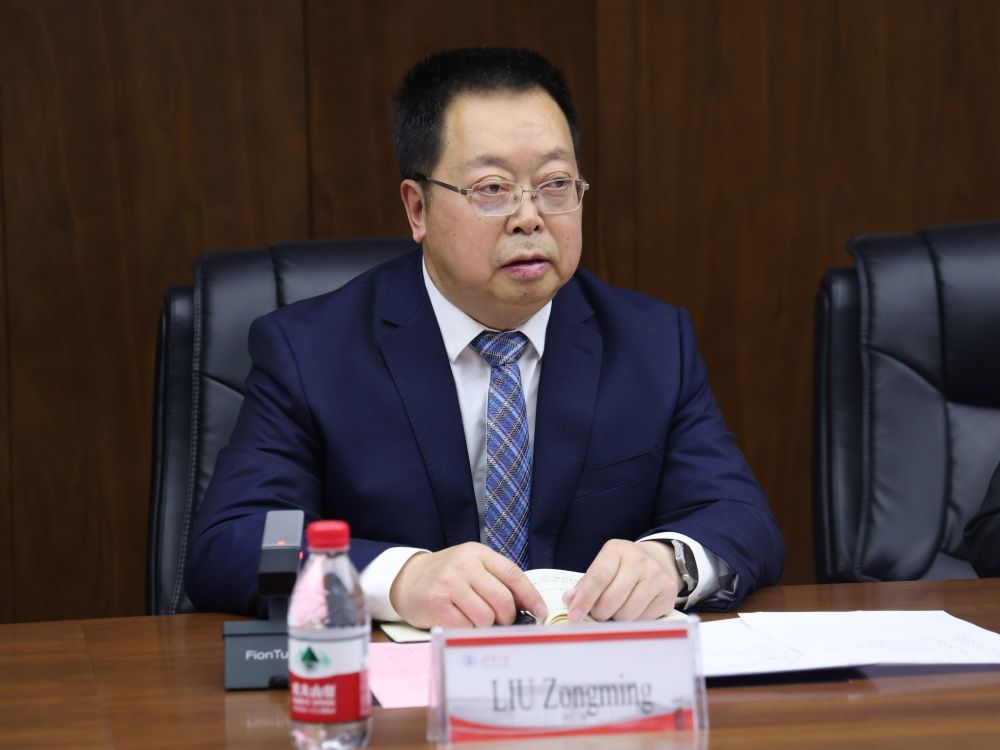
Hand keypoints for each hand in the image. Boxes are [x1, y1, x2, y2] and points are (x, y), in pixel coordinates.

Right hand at [388, 542, 547, 628]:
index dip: (530, 596)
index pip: (512, 574)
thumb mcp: (472, 566)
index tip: (540, 612)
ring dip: (486, 625)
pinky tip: (460, 621)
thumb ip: (496, 579)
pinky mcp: (437, 605)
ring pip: (486, 617)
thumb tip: (528, 607)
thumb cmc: (446, 576)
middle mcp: (464, 565)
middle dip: (507, 617)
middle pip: (502, 600)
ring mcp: (449, 585)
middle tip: (501, 621)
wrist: (407, 579)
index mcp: (477, 553)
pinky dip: (468, 630)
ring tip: (475, 618)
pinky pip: (466, 627)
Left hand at [563, 539, 680, 621]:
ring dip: (616, 619)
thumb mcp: (604, 566)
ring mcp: (656, 575)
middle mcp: (638, 560)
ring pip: (627, 613)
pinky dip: (634, 621)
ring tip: (616, 610)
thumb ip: (586, 583)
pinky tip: (634, 610)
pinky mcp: (668, 592)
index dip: (584, 600)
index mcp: (616, 550)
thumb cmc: (624, 567)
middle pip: (611, 599)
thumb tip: (570, 600)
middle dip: (599, 614)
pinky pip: (644, 619)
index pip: (597, 578)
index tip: (574, 617)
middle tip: (598, 614)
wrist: (658, 560)